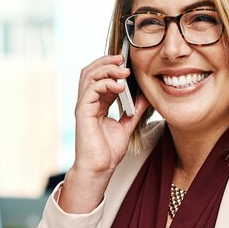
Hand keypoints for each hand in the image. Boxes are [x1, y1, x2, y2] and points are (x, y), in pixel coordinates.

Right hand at [59, 55, 148, 212]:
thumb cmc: (108, 152)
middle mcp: (88, 102)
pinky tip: (120, 87)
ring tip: (123, 71)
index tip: (127, 63)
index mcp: (97, 103)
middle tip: (123, 59)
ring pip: (88, 75)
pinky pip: (91, 89)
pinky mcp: (83, 111)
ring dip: (106, 69)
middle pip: (90, 71)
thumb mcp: (127, 126)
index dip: (112, 66)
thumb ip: (134, 110)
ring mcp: (84, 105)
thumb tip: (145, 96)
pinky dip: (106, 83)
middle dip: (106, 61)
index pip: (101, 77)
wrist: (99, 168)